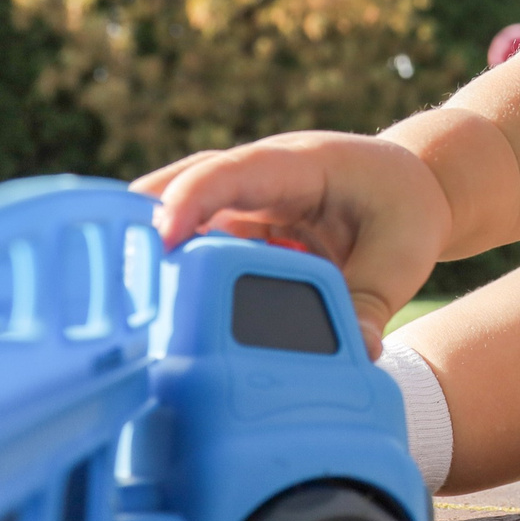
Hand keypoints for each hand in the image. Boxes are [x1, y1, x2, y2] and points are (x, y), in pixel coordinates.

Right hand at [135, 131, 453, 358]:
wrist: (413, 186)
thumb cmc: (406, 207)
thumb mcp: (404, 255)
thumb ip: (373, 301)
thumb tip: (358, 355)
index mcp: (299, 165)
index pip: (234, 171)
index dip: (193, 198)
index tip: (160, 232)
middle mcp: (257, 177)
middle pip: (182, 186)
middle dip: (141, 222)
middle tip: (106, 273)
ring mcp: (240, 203)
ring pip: (177, 219)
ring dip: (147, 253)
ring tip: (115, 306)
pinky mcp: (233, 232)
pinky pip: (192, 248)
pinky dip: (169, 276)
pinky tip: (146, 318)